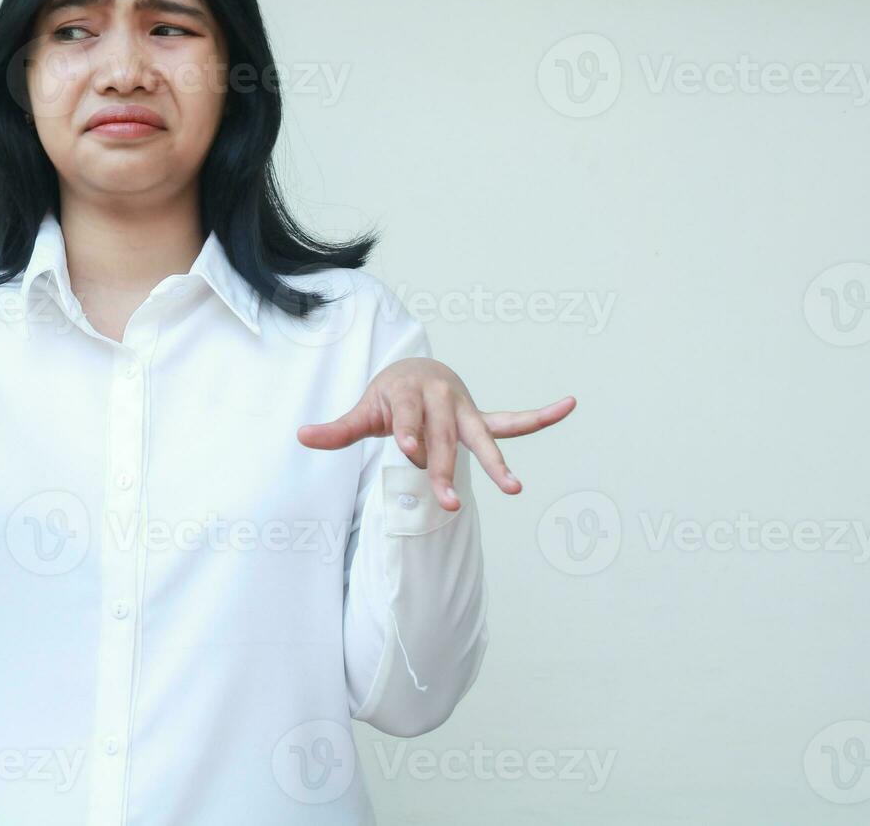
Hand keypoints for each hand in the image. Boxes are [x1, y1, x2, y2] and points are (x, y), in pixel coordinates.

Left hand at [297, 358, 573, 510]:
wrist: (414, 367)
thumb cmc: (387, 395)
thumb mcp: (364, 409)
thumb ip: (338, 429)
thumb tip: (301, 436)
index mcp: (409, 393)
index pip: (410, 418)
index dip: (411, 434)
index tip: (412, 453)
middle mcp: (441, 398)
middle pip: (443, 438)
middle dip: (445, 468)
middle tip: (446, 501)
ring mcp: (464, 410)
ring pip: (480, 437)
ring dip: (495, 463)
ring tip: (514, 488)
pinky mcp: (479, 419)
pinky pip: (512, 420)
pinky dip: (541, 416)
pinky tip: (568, 405)